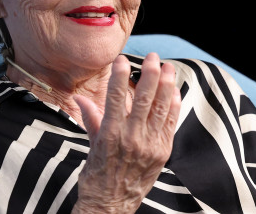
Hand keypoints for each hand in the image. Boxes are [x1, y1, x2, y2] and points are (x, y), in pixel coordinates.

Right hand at [73, 53, 181, 212]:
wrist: (110, 206)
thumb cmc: (97, 176)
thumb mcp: (91, 146)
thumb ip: (91, 119)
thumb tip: (80, 99)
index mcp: (110, 134)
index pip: (116, 97)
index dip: (120, 76)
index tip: (123, 59)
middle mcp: (132, 138)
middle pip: (144, 99)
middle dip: (150, 74)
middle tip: (152, 56)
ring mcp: (150, 145)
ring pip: (161, 108)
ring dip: (167, 85)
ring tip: (168, 67)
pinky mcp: (163, 152)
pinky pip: (171, 123)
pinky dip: (174, 106)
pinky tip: (174, 91)